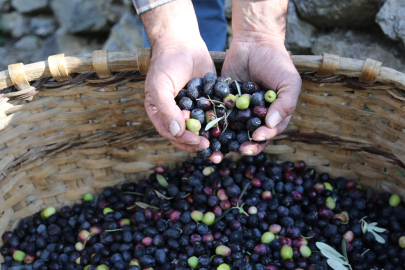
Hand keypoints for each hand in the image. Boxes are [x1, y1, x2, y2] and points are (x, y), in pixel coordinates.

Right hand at [141, 0, 215, 157]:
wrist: (182, 42)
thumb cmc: (166, 63)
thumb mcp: (160, 85)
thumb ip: (165, 109)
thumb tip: (176, 132)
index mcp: (161, 115)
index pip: (171, 134)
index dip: (184, 141)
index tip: (198, 143)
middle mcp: (176, 115)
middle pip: (188, 136)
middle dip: (199, 145)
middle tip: (213, 151)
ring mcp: (193, 110)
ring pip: (202, 130)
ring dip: (212, 141)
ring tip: (224, 151)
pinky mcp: (208, 102)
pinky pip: (214, 116)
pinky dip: (222, 124)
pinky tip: (233, 132)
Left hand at [221, 39, 300, 155]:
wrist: (254, 41)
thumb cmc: (276, 62)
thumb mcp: (288, 82)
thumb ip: (285, 104)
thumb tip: (271, 124)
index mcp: (273, 115)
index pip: (269, 132)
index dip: (263, 138)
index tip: (256, 137)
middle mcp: (255, 116)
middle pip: (250, 137)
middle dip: (246, 145)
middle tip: (239, 149)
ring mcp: (238, 110)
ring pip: (233, 131)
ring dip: (228, 142)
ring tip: (222, 148)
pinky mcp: (223, 102)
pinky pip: (218, 116)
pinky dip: (214, 125)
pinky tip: (208, 131)